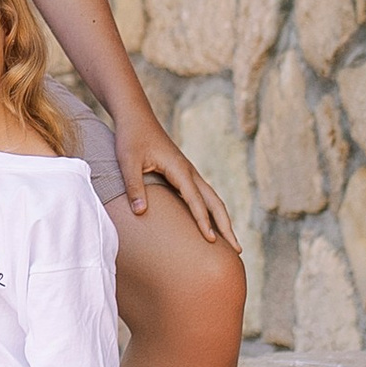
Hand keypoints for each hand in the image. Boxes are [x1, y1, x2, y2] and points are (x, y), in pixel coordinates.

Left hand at [112, 105, 240, 249]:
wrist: (136, 116)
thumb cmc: (131, 137)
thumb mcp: (127, 161)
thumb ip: (134, 186)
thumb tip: (141, 212)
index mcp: (179, 169)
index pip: (195, 200)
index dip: (203, 221)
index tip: (211, 241)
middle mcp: (189, 171)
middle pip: (215, 202)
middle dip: (226, 226)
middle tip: (238, 250)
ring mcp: (188, 172)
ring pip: (212, 199)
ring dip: (223, 220)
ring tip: (232, 243)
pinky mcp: (183, 173)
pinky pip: (203, 196)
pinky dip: (211, 211)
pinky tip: (211, 224)